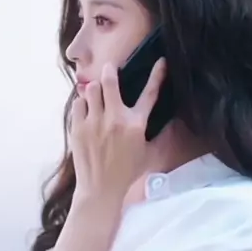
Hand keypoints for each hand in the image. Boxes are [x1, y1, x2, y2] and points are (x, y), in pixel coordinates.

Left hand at [70, 59, 165, 202]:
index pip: (150, 93)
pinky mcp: (78, 128)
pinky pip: (78, 104)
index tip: (160, 62)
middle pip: (109, 81)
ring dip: (94, 88)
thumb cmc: (127, 172)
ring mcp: (94, 122)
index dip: (157, 75)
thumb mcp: (149, 154)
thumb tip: (173, 123)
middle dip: (110, 70)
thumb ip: (159, 136)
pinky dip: (82, 103)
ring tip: (95, 94)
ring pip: (91, 89)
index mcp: (135, 124)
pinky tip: (86, 110)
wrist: (100, 189)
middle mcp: (115, 119)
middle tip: (109, 68)